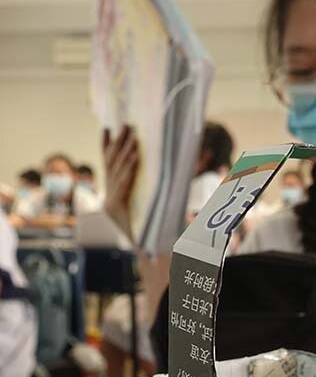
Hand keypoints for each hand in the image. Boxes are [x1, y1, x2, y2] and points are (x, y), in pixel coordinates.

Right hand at [103, 125, 138, 239]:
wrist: (138, 253)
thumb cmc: (139, 236)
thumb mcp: (139, 217)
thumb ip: (139, 198)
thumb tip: (147, 184)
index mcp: (113, 196)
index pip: (108, 166)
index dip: (106, 146)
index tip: (106, 128)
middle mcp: (110, 196)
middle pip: (114, 164)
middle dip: (119, 142)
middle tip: (127, 124)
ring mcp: (112, 201)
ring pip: (118, 171)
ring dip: (125, 152)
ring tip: (133, 136)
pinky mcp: (116, 206)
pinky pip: (124, 183)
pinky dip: (128, 169)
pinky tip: (134, 157)